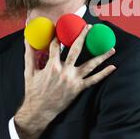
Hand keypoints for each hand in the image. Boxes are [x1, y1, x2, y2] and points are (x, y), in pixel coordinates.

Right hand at [14, 24, 115, 138]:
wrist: (39, 111)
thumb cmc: (33, 91)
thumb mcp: (29, 72)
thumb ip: (29, 54)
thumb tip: (27, 39)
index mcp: (52, 66)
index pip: (56, 46)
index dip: (58, 37)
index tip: (61, 29)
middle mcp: (64, 71)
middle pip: (76, 50)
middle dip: (83, 37)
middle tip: (89, 27)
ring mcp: (73, 80)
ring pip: (90, 65)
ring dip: (102, 56)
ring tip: (111, 48)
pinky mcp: (78, 88)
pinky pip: (94, 80)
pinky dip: (104, 74)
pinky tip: (112, 67)